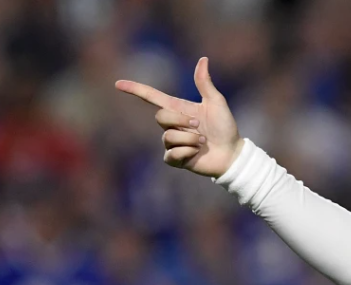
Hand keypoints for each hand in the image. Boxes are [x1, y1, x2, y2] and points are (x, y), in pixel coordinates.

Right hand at [115, 57, 240, 177]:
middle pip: (160, 117)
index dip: (135, 90)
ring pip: (168, 137)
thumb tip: (203, 59)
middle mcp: (172, 125)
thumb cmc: (226, 127)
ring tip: (203, 142)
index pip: (152, 97)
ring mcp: (172, 142)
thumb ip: (204, 83)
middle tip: (199, 127)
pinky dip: (187, 152)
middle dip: (181, 121)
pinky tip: (197, 153)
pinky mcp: (175, 159)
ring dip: (190, 139)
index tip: (118, 84)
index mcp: (178, 108)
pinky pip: (171, 154)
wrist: (232, 154)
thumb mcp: (216, 102)